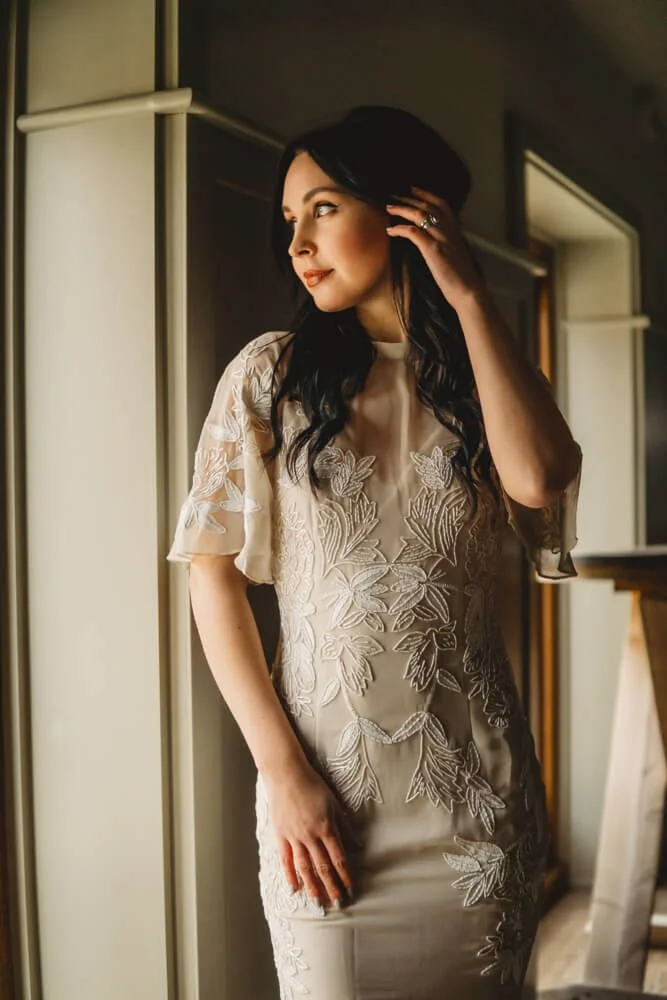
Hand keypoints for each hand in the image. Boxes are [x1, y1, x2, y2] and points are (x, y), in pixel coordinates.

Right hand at [263, 761, 357, 908]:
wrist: (286, 775)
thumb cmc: (313, 785)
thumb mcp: (334, 803)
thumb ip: (345, 826)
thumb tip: (358, 845)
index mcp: (326, 827)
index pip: (339, 858)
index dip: (345, 875)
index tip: (350, 888)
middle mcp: (310, 836)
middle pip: (323, 866)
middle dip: (331, 886)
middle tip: (338, 902)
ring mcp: (294, 837)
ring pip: (304, 867)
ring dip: (312, 885)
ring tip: (318, 901)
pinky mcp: (281, 835)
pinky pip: (286, 859)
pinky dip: (290, 874)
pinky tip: (294, 887)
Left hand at [385, 185, 485, 313]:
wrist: (468, 290)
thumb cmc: (461, 276)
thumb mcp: (455, 252)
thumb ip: (447, 241)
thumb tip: (434, 239)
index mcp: (455, 229)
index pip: (441, 203)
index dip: (426, 194)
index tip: (412, 189)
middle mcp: (449, 229)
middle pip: (427, 206)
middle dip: (408, 198)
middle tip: (392, 196)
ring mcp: (441, 237)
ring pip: (419, 214)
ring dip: (401, 209)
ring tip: (388, 208)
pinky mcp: (433, 249)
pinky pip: (413, 232)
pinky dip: (400, 229)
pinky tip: (390, 230)